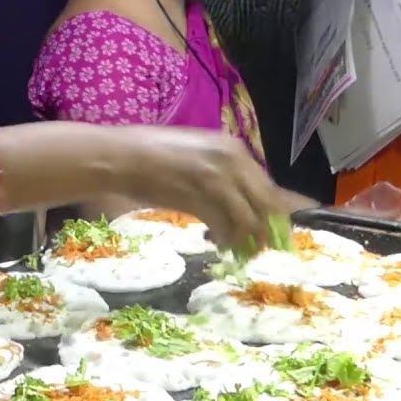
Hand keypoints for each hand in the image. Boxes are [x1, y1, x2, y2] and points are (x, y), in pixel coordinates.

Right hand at [118, 126, 296, 248]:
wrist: (124, 157)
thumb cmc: (156, 153)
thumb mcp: (200, 154)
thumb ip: (225, 172)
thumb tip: (246, 199)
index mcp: (234, 150)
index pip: (269, 187)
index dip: (276, 214)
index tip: (276, 232)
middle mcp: (232, 163)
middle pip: (266, 206)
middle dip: (266, 231)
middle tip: (260, 248)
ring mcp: (216, 181)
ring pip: (247, 220)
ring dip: (246, 240)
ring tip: (238, 250)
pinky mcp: (198, 200)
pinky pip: (223, 227)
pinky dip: (225, 240)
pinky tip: (220, 246)